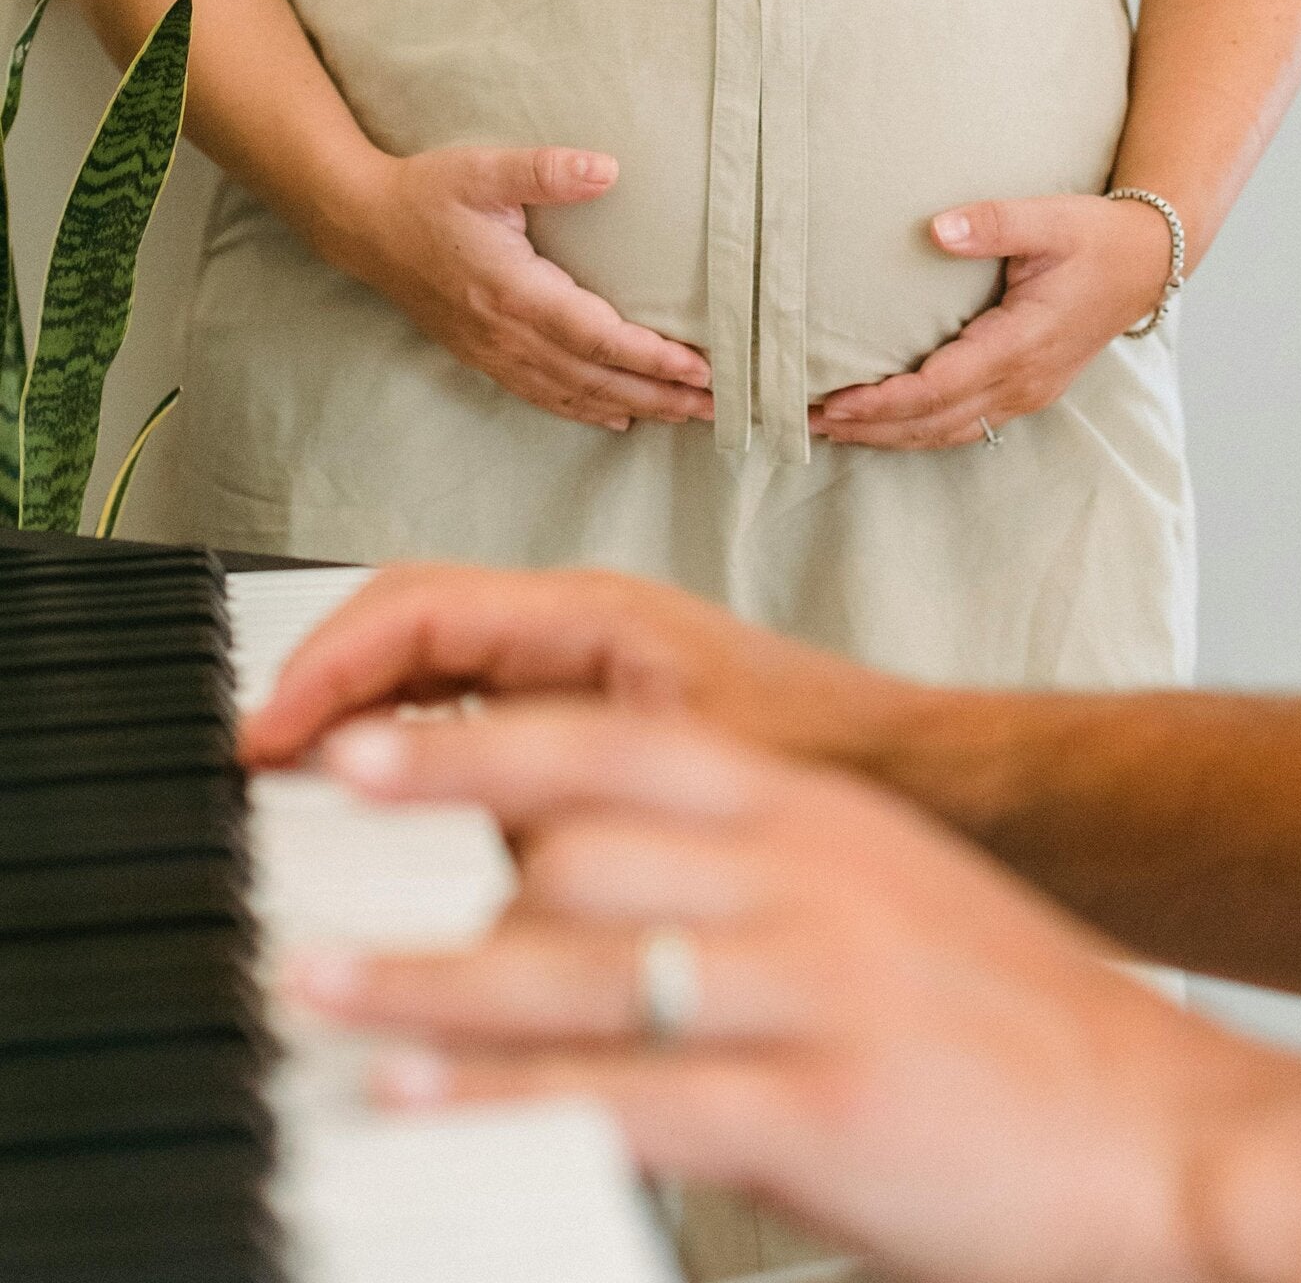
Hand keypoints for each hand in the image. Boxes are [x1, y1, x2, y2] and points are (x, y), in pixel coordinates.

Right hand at [239, 560, 903, 773]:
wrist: (917, 784)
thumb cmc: (824, 755)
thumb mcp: (670, 770)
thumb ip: (552, 777)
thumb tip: (431, 809)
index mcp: (589, 614)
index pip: (416, 609)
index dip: (326, 666)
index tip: (266, 734)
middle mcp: (578, 631)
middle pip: (408, 631)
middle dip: (322, 684)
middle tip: (255, 763)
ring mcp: (584, 676)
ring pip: (434, 676)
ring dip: (359, 718)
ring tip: (296, 791)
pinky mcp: (595, 729)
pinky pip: (473, 722)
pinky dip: (410, 752)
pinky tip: (385, 818)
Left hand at [281, 702, 1281, 1282]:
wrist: (1169, 1128)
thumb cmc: (1019, 1021)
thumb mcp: (883, 900)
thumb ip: (754, 879)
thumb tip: (595, 888)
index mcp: (813, 815)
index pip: (610, 747)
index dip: (470, 743)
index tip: (358, 748)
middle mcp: (805, 874)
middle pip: (570, 843)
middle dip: (422, 868)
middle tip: (300, 889)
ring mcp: (813, 986)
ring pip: (578, 959)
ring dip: (428, 980)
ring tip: (322, 986)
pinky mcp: (821, 1105)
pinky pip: (628, 1093)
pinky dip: (508, 1098)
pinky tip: (428, 1102)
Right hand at [347, 146, 713, 434]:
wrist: (363, 226)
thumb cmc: (426, 193)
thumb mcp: (484, 170)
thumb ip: (546, 170)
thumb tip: (606, 169)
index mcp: (514, 292)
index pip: (597, 337)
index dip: (651, 358)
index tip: (700, 369)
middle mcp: (506, 334)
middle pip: (596, 378)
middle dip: (661, 395)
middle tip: (717, 407)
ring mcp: (492, 351)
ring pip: (574, 394)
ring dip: (635, 407)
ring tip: (686, 416)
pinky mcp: (482, 355)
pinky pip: (543, 395)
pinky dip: (585, 410)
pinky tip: (616, 417)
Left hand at [812, 193, 1173, 450]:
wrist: (1148, 261)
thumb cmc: (1096, 237)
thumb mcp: (1049, 219)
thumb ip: (994, 223)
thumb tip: (938, 228)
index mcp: (1022, 343)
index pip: (939, 387)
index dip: (883, 401)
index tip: (834, 401)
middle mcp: (1023, 381)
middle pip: (933, 422)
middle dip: (869, 428)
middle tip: (804, 421)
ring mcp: (1028, 392)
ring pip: (948, 432)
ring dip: (889, 436)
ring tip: (831, 430)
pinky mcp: (1028, 390)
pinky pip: (965, 425)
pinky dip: (919, 430)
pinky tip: (886, 425)